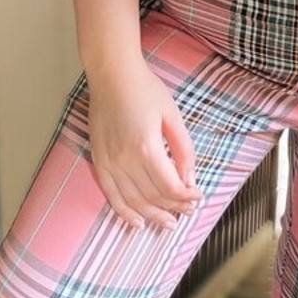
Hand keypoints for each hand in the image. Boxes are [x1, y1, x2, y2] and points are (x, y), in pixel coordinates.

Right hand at [87, 57, 204, 230]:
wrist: (112, 74)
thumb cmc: (146, 89)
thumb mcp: (173, 115)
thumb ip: (183, 149)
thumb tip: (190, 179)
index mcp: (146, 147)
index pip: (170, 186)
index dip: (186, 196)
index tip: (199, 197)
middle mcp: (124, 160)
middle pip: (153, 196)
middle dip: (174, 207)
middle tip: (189, 211)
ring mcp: (108, 162)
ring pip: (133, 201)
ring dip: (153, 215)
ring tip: (169, 223)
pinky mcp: (98, 161)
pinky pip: (111, 195)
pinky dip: (124, 212)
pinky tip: (138, 222)